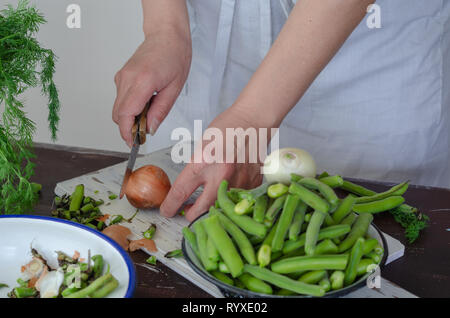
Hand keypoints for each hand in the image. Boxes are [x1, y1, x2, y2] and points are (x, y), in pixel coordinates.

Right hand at [112, 29, 191, 146]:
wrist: (167, 35)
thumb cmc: (175, 56)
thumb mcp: (175, 88)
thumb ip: (160, 111)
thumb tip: (149, 129)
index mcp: (142, 81)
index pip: (125, 114)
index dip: (126, 132)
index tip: (132, 142)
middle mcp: (127, 78)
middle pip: (118, 114)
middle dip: (129, 127)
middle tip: (145, 131)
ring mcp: (122, 76)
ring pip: (118, 107)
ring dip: (130, 117)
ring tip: (150, 113)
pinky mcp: (121, 76)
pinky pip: (121, 99)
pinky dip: (130, 107)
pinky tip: (145, 103)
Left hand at [160, 106, 267, 221]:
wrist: (254, 120)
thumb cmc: (227, 128)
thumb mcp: (202, 146)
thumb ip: (194, 169)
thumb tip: (183, 190)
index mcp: (203, 161)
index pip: (180, 191)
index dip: (170, 205)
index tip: (167, 210)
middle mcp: (222, 174)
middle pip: (200, 210)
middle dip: (190, 214)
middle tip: (187, 211)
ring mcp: (239, 181)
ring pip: (220, 207)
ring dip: (212, 206)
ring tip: (208, 197)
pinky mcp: (253, 184)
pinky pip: (237, 199)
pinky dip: (231, 196)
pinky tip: (229, 186)